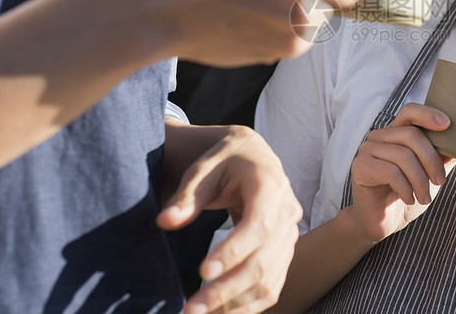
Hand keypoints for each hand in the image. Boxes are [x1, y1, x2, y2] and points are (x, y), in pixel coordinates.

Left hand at [156, 126, 300, 313]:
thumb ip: (188, 196)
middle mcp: (287, 212)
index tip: (203, 272)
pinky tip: (219, 313)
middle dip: (227, 289)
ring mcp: (290, 235)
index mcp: (270, 185)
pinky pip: (271, 286)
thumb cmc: (227, 161)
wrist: (254, 157)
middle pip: (263, 261)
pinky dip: (247, 306)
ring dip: (234, 303)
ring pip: (269, 280)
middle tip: (191, 309)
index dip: (234, 251)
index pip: (259, 226)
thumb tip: (165, 221)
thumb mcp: (204, 169)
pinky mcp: (284, 252)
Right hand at [348, 103, 455, 243]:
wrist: (381, 222)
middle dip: (431, 160)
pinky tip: (408, 198)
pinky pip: (391, 172)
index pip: (410, 111)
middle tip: (440, 182)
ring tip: (424, 197)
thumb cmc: (406, 195)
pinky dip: (406, 188)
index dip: (428, 114)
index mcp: (395, 132)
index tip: (447, 125)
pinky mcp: (360, 167)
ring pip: (403, 155)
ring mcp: (366, 150)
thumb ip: (441, 155)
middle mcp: (378, 136)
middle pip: (411, 135)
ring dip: (420, 180)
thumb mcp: (428, 173)